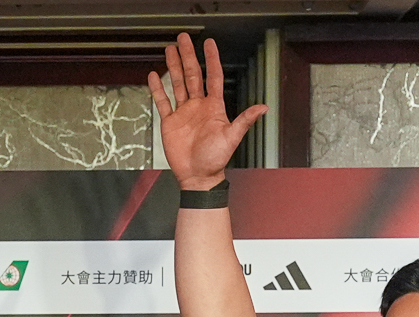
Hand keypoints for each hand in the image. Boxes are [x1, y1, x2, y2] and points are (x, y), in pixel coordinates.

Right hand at [149, 34, 263, 189]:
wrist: (198, 176)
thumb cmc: (216, 160)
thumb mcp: (232, 137)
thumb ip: (245, 120)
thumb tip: (264, 107)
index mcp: (213, 106)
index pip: (212, 76)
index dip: (211, 59)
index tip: (208, 43)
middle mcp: (198, 106)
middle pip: (192, 74)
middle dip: (187, 55)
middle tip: (182, 38)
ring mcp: (183, 113)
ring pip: (177, 84)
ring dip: (173, 67)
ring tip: (169, 50)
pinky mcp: (170, 123)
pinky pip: (163, 102)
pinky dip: (158, 89)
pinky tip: (154, 76)